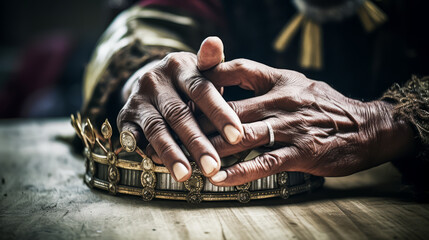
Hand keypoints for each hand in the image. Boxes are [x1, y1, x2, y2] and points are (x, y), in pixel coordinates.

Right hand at [117, 37, 242, 181]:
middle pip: (178, 114)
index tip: (237, 135)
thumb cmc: (189, 82)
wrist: (154, 81)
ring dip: (170, 152)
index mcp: (180, 67)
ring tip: (186, 175)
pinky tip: (152, 163)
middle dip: (196, 142)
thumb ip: (211, 63)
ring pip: (156, 128)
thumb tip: (214, 41)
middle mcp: (155, 81)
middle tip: (213, 166)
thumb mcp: (201, 70)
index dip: (219, 113)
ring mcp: (138, 99)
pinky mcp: (125, 116)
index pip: (201, 90)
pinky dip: (140, 148)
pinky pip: (131, 135)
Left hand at [202, 58, 414, 185]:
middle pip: (230, 107)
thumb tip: (232, 84)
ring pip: (241, 137)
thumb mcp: (296, 84)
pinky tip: (218, 180)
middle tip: (174, 129)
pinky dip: (238, 173)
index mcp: (279, 80)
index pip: (238, 69)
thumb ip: (266, 84)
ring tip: (187, 158)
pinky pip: (263, 163)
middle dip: (199, 119)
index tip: (188, 86)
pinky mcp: (300, 153)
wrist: (367, 127)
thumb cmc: (325, 105)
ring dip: (211, 148)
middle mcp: (281, 100)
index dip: (211, 75)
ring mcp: (290, 127)